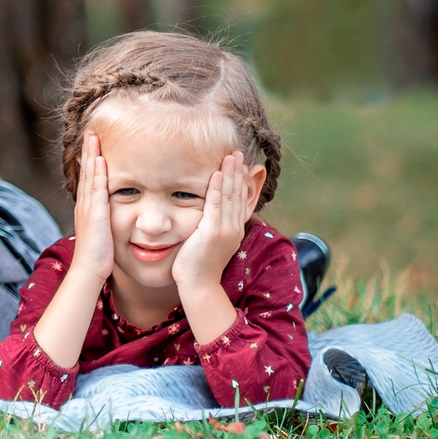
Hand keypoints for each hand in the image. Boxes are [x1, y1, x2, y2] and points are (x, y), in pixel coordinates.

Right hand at [65, 132, 117, 281]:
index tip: (93, 145)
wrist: (89, 270)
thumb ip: (105, 224)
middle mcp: (84, 205)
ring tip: (93, 137)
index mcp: (87, 209)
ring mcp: (88, 208)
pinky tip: (100, 159)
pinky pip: (96, 188)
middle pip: (85, 172)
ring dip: (91, 155)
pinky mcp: (95, 213)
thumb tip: (110, 220)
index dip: (90, 161)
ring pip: (89, 176)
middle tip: (90, 132)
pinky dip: (97, 172)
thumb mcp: (102, 235)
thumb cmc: (98, 258)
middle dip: (88, 151)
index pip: (88, 180)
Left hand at [172, 151, 250, 293]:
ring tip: (230, 156)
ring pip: (230, 196)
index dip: (240, 181)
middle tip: (237, 153)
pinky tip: (217, 174)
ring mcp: (225, 229)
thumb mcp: (208, 242)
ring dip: (230, 174)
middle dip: (238, 172)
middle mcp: (234, 228)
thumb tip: (205, 217)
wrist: (198, 284)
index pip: (240, 200)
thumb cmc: (197, 265)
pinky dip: (217, 188)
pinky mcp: (213, 232)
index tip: (239, 165)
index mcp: (234, 229)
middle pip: (238, 194)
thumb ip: (210, 227)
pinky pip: (216, 205)